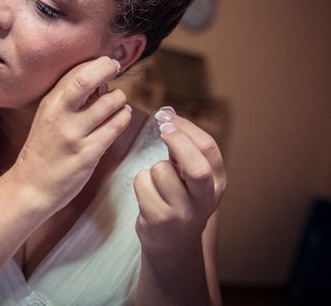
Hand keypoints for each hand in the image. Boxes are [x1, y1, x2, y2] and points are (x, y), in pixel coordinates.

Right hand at [10, 56, 131, 214]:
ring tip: (118, 101)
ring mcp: (74, 135)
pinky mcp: (88, 154)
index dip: (95, 62)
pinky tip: (122, 117)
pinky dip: (123, 117)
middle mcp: (59, 115)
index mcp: (49, 103)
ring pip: (109, 103)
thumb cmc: (44, 149)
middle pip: (85, 79)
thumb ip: (68, 98)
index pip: (74, 71)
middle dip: (106, 68)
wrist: (31, 186)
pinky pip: (115, 127)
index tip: (107, 63)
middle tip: (116, 69)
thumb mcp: (48, 117)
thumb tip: (98, 78)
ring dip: (120, 97)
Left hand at [134, 108, 226, 256]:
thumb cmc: (179, 199)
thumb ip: (184, 150)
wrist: (172, 243)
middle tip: (162, 128)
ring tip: (157, 182)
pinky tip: (148, 194)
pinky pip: (142, 183)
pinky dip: (140, 181)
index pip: (209, 149)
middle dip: (177, 141)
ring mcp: (183, 212)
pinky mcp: (159, 219)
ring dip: (152, 168)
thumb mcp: (191, 177)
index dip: (186, 128)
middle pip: (196, 166)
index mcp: (218, 182)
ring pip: (160, 170)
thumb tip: (167, 114)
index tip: (168, 117)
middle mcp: (205, 199)